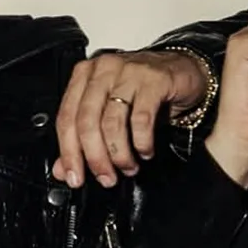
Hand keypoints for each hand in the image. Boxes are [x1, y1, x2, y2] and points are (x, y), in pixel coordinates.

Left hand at [54, 49, 209, 188]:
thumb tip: (65, 169)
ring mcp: (128, 72)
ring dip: (120, 154)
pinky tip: (145, 151)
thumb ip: (85, 140)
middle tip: (106, 178)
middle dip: (95, 158)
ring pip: (112, 122)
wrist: (182, 70)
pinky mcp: (154, 80)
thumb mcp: (111, 112)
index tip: (75, 177)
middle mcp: (103, 70)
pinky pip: (141, 119)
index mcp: (85, 75)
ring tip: (128, 167)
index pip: (66, 118)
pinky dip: (142, 142)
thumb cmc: (144, 89)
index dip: (68, 153)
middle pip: (87, 121)